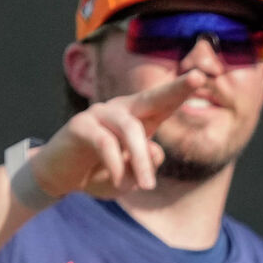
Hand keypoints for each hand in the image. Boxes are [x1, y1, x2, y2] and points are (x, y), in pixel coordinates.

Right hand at [28, 71, 203, 198]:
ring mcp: (101, 113)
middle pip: (153, 96)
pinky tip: (118, 182)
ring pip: (131, 129)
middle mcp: (123, 109)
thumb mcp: (132, 176)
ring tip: (146, 186)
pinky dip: (115, 165)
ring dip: (140, 160)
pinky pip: (105, 142)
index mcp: (141, 118)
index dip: (182, 89)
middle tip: (197, 78)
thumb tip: (154, 149)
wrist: (61, 177)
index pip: (166, 103)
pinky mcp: (80, 124)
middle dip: (176, 88)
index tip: (200, 76)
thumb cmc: (103, 173)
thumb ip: (148, 164)